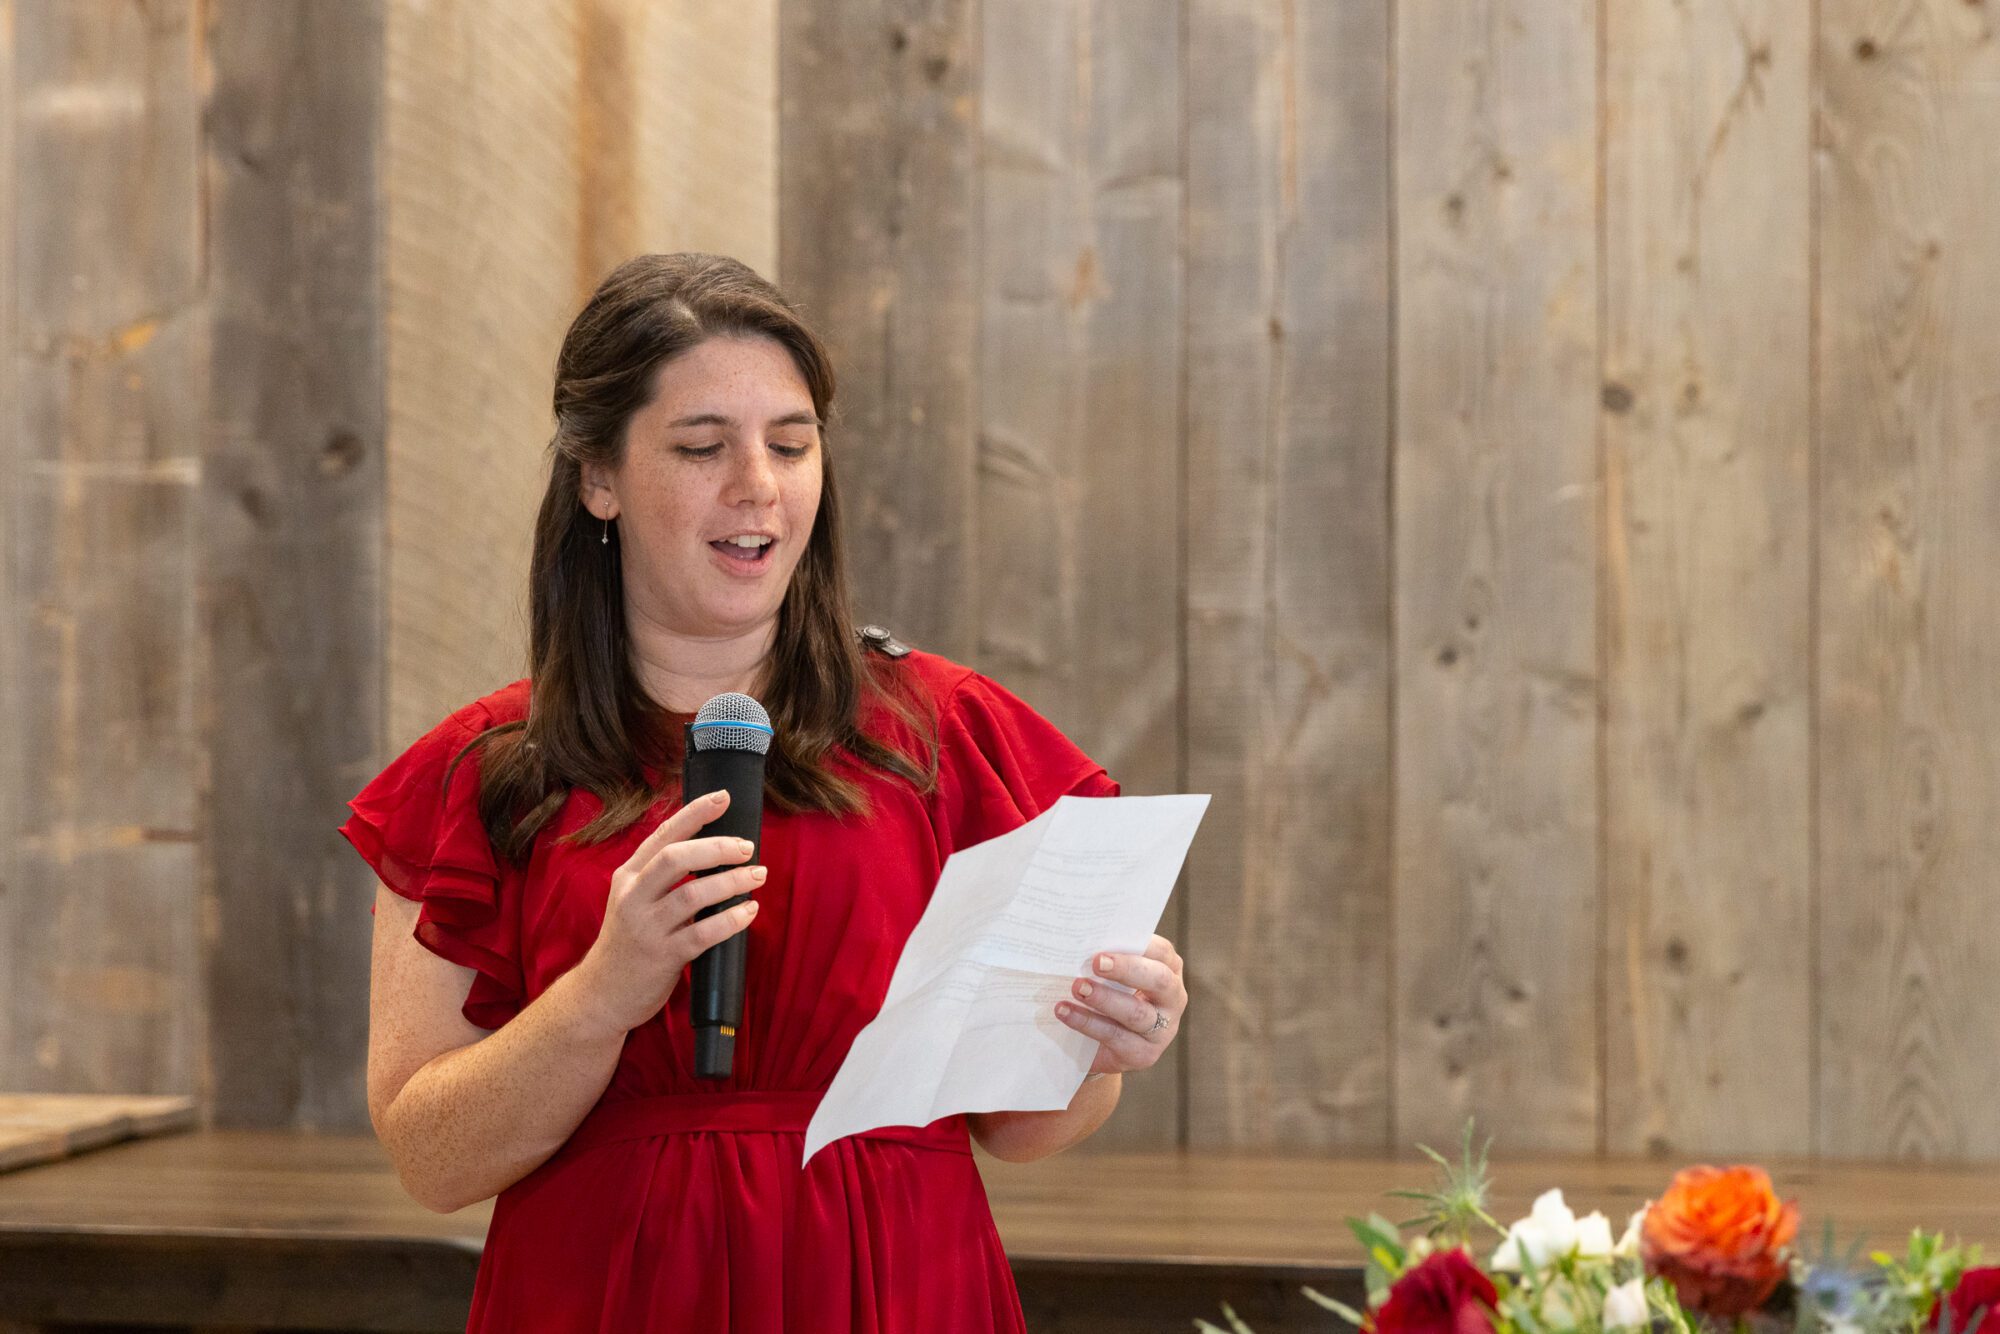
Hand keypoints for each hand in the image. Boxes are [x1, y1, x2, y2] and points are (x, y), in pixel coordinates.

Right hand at [571, 789, 762, 1038]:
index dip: (695, 813)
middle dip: (717, 847)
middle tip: (747, 848)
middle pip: (676, 858)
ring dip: (732, 882)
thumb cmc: (628, 942)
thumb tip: (714, 850)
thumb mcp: (634, 900)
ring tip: (757, 877)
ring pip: (693, 894)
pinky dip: (731, 920)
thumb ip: (663, 876)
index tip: (723, 797)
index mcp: (628, 876)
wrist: (600, 994)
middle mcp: (633, 897)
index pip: (663, 835)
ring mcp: (646, 927)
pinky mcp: (662, 957)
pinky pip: (703, 934)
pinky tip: (749, 912)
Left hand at [1056, 934, 1185, 1075]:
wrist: (1100, 1046)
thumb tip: (1081, 942)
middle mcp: (1172, 999)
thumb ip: (1109, 960)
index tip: (1111, 941)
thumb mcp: (1115, 977)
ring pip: (1137, 1013)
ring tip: (1078, 988)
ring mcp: (1162, 1030)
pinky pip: (1115, 1037)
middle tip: (1095, 962)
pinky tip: (1066, 1012)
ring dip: (1104, 999)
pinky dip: (1087, 1023)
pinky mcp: (1144, 1055)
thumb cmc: (1109, 996)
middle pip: (1158, 981)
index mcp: (1168, 970)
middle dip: (1126, 969)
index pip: (1161, 952)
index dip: (1138, 945)